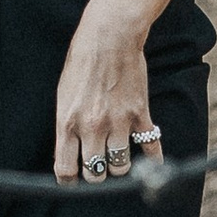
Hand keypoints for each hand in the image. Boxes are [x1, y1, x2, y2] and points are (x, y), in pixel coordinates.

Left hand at [54, 16, 160, 187]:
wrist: (109, 36)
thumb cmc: (82, 62)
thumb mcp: (64, 95)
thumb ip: (66, 125)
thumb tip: (69, 152)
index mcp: (67, 122)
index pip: (66, 169)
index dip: (70, 181)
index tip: (74, 180)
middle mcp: (92, 127)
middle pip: (95, 174)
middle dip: (96, 175)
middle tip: (98, 167)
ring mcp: (118, 122)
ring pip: (120, 167)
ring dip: (119, 166)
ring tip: (118, 158)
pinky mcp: (140, 114)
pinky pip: (150, 147)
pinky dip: (152, 158)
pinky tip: (151, 161)